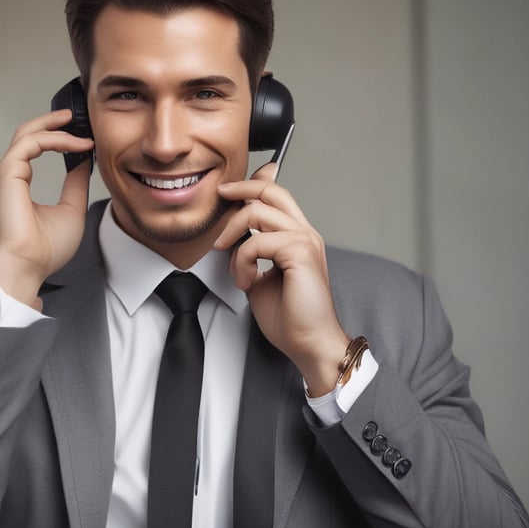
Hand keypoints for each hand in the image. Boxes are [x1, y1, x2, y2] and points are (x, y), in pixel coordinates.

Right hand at [0, 110, 93, 307]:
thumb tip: (86, 161)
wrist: (28, 265)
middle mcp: (10, 175)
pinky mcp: (8, 174)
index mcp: (20, 184)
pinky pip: (31, 143)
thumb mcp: (72, 209)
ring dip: (56, 127)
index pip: (36, 148)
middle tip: (76, 115)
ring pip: (29, 134)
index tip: (86, 140)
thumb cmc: (46, 249)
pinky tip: (76, 144)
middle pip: (28, 134)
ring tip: (80, 127)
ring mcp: (7, 173)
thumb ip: (76, 183)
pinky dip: (54, 139)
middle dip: (53, 121)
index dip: (61, 139)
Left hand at [214, 164, 349, 394]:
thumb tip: (235, 242)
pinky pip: (257, 241)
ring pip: (257, 212)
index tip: (228, 190)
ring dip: (234, 237)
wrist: (308, 343)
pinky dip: (243, 260)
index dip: (252, 185)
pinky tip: (246, 281)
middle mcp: (304, 234)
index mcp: (298, 238)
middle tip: (220, 195)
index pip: (277, 196)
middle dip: (240, 188)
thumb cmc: (290, 318)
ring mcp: (305, 240)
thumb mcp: (260, 279)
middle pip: (271, 191)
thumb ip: (251, 256)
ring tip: (237, 270)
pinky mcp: (300, 253)